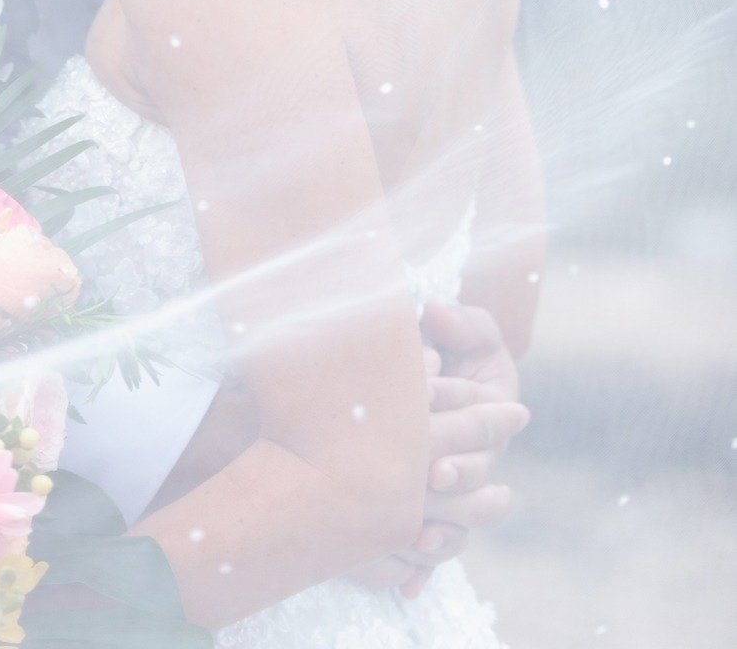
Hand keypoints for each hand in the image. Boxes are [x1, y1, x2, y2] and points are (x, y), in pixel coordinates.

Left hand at [386, 302, 526, 596]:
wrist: (446, 363)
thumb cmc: (454, 339)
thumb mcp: (464, 325)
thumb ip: (458, 320)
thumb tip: (435, 312)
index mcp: (493, 413)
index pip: (482, 429)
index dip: (464, 442)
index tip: (439, 454)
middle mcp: (479, 453)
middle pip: (472, 478)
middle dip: (454, 483)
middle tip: (430, 481)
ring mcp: (458, 481)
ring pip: (458, 518)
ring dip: (441, 532)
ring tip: (417, 539)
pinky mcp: (434, 502)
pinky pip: (435, 543)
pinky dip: (423, 569)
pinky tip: (407, 588)